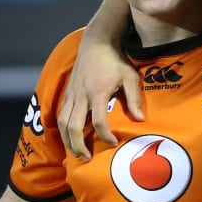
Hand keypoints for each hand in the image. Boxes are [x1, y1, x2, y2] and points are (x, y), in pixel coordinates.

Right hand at [57, 42, 142, 159]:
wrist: (97, 42)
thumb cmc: (116, 60)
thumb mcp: (130, 77)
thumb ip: (134, 99)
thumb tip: (140, 120)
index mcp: (97, 93)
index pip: (98, 121)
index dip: (105, 135)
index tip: (113, 143)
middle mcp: (81, 95)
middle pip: (73, 126)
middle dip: (78, 145)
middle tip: (86, 158)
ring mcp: (72, 94)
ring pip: (62, 122)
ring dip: (67, 140)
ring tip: (76, 152)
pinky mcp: (67, 93)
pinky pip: (61, 115)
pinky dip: (64, 129)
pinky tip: (70, 137)